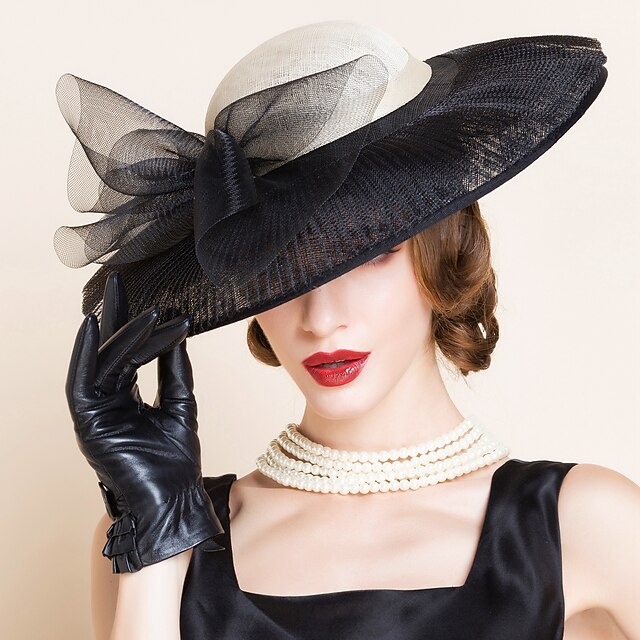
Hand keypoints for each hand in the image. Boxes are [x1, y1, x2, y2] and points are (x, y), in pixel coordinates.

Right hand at [66, 271, 224, 572]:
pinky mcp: (87, 423)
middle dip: (114, 315)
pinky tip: (93, 326)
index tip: (153, 299)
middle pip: (109, 350)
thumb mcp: (181, 403)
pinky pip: (81, 382)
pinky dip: (86, 354)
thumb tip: (176, 332)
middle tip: (119, 279)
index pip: (129, 352)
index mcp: (126, 397)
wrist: (176, 498)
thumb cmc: (177, 460)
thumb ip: (175, 369)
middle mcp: (107, 400)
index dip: (137, 324)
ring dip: (113, 331)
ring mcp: (95, 412)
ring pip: (102, 363)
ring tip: (120, 298)